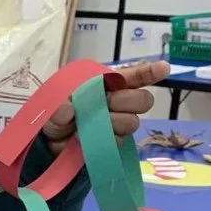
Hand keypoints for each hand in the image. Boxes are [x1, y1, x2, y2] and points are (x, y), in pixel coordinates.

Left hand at [43, 60, 168, 155]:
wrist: (48, 141)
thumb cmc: (56, 113)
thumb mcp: (52, 105)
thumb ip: (59, 105)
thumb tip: (67, 109)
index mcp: (105, 84)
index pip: (132, 76)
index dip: (148, 72)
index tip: (163, 68)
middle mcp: (117, 101)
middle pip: (142, 99)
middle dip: (126, 100)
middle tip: (107, 102)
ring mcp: (118, 122)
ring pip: (132, 121)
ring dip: (113, 122)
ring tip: (88, 123)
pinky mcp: (114, 141)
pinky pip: (120, 140)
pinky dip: (104, 139)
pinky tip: (88, 137)